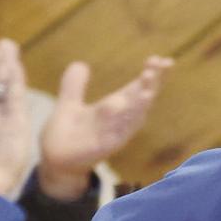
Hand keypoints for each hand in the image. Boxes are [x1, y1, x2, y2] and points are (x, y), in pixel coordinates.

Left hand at [38, 55, 174, 200]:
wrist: (56, 160)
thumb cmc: (66, 134)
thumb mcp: (69, 103)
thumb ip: (75, 84)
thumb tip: (81, 64)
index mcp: (114, 108)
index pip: (138, 88)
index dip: (152, 75)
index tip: (164, 60)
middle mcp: (119, 120)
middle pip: (141, 99)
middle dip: (150, 84)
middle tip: (158, 66)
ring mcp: (115, 133)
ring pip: (133, 116)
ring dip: (142, 103)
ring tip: (149, 87)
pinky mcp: (105, 146)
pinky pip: (118, 133)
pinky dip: (125, 123)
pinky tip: (131, 112)